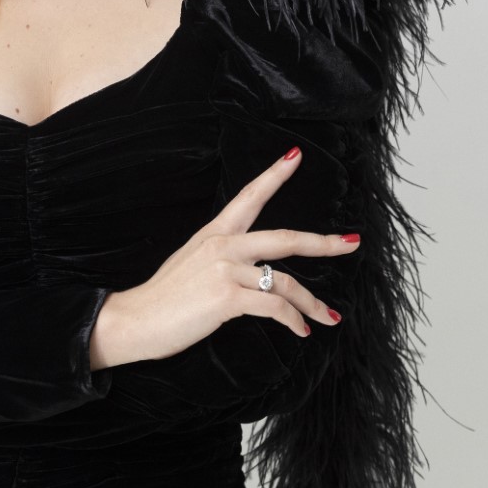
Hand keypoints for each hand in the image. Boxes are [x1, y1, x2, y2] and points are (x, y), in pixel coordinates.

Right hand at [88, 147, 359, 370]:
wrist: (136, 319)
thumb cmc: (163, 298)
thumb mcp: (192, 266)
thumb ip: (222, 262)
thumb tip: (252, 274)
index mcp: (214, 233)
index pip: (249, 197)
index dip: (274, 175)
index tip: (295, 156)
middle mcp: (223, 245)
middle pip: (285, 238)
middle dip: (323, 242)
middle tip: (351, 243)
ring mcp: (226, 269)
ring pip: (285, 281)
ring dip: (311, 303)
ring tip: (327, 318)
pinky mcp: (227, 297)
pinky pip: (274, 307)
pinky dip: (293, 320)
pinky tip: (300, 330)